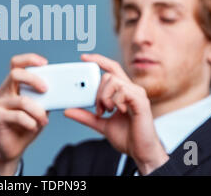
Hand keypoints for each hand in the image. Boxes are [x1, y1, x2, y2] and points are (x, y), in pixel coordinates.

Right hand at [0, 53, 48, 175]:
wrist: (12, 148)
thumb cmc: (27, 126)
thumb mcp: (40, 109)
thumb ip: (45, 98)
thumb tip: (60, 89)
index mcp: (14, 85)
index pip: (17, 63)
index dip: (30, 59)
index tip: (45, 63)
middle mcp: (4, 90)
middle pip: (15, 73)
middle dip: (34, 79)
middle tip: (46, 89)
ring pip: (21, 99)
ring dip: (38, 110)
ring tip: (44, 120)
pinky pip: (18, 116)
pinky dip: (30, 122)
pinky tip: (33, 127)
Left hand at [64, 53, 168, 174]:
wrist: (141, 152)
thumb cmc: (127, 137)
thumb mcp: (101, 124)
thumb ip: (86, 116)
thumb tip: (68, 110)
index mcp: (123, 92)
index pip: (111, 69)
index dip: (98, 60)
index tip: (84, 58)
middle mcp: (132, 90)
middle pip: (108, 75)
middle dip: (97, 91)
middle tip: (99, 108)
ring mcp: (138, 94)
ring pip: (113, 81)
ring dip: (104, 96)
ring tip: (107, 111)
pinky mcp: (141, 102)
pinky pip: (123, 91)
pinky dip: (115, 101)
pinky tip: (118, 111)